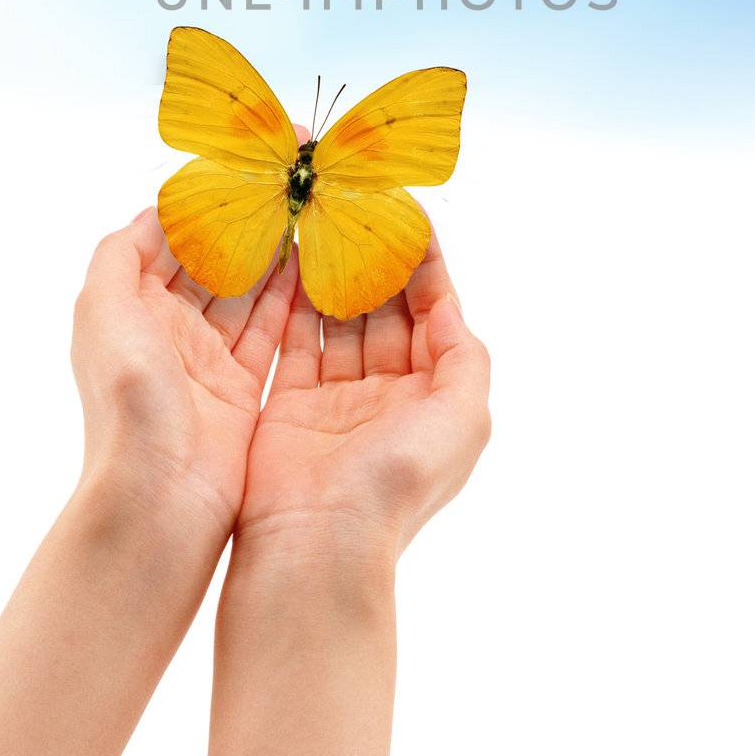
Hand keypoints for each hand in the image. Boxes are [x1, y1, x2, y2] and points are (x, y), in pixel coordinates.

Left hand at [71, 206, 296, 540]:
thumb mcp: (103, 313)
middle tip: (289, 183)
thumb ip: (118, 256)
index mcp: (131, 307)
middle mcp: (168, 329)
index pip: (170, 237)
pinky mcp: (244, 387)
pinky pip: (272, 330)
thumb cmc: (128, 405)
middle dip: (247, 221)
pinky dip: (292, 298)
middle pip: (213, 260)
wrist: (159, 499)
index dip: (205, 199)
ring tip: (308, 213)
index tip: (245, 165)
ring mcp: (207, 359)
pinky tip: (317, 266)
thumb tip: (154, 214)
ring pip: (246, 291)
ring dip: (274, 253)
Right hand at [237, 213, 490, 565]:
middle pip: (387, 312)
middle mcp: (390, 396)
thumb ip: (464, 357)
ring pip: (341, 320)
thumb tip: (448, 308)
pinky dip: (294, 302)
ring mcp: (339, 399)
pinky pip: (297, 340)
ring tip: (323, 225)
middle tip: (358, 212)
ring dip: (336, 275)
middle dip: (377, 263)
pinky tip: (290, 262)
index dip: (425, 267)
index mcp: (434, 399)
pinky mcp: (292, 404)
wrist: (318, 543)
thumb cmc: (396, 483)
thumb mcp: (463, 419)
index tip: (410, 218)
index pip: (435, 315)